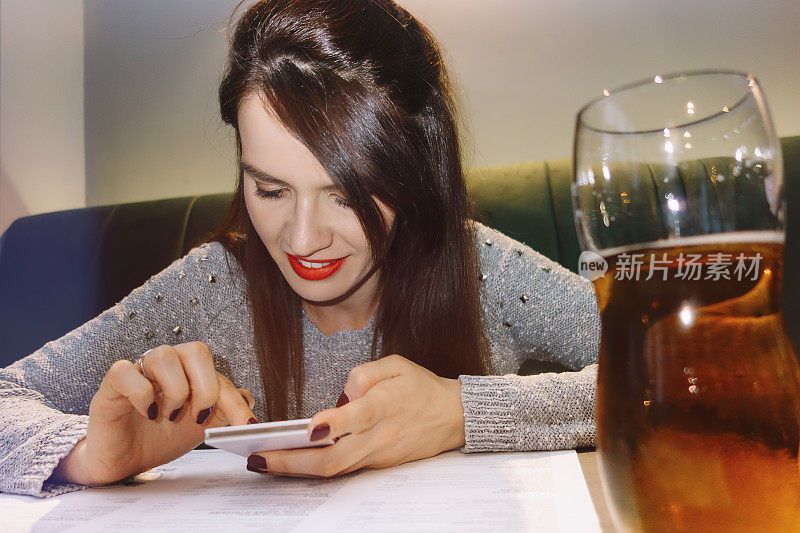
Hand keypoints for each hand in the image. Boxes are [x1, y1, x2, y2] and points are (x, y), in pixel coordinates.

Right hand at [51, 341, 256, 485]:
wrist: (124, 460)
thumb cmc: (158, 438)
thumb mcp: (199, 427)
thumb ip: (224, 411)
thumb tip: (248, 397)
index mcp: (189, 372)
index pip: (219, 374)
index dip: (234, 400)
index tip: (246, 426)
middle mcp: (167, 365)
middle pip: (196, 350)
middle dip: (205, 388)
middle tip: (198, 417)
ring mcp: (139, 371)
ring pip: (164, 355)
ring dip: (174, 391)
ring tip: (169, 416)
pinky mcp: (112, 383)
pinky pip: (126, 371)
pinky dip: (142, 394)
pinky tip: (148, 413)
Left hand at [246, 354, 464, 477]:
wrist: (454, 416)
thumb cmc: (421, 387)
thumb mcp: (397, 364)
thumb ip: (364, 373)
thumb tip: (340, 395)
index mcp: (386, 405)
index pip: (359, 417)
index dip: (334, 424)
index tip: (308, 428)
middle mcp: (380, 436)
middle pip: (335, 458)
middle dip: (293, 461)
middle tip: (258, 457)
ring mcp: (378, 455)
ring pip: (335, 470)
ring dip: (297, 469)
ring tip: (262, 460)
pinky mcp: (377, 464)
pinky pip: (342, 469)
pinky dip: (313, 467)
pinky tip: (290, 460)